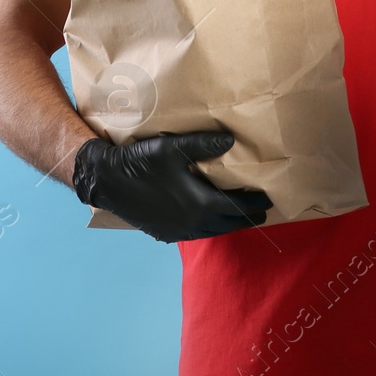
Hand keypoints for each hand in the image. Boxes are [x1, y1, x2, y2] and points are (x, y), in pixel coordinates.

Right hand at [71, 131, 271, 242]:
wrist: (109, 181)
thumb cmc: (142, 162)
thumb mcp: (173, 148)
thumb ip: (204, 144)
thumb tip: (232, 140)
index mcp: (199, 203)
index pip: (237, 206)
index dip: (254, 203)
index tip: (267, 199)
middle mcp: (192, 222)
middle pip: (228, 224)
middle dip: (247, 217)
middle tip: (261, 212)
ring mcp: (178, 231)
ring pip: (213, 232)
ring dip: (229, 225)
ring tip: (240, 217)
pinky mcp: (165, 233)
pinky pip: (196, 234)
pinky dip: (209, 228)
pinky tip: (209, 221)